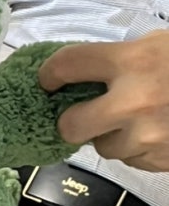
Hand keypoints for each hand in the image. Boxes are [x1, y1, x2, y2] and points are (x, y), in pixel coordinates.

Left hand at [39, 30, 168, 170]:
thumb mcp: (160, 45)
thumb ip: (122, 58)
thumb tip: (82, 72)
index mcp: (132, 62)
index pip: (67, 65)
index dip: (50, 74)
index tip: (47, 80)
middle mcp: (134, 102)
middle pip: (70, 125)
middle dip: (71, 120)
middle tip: (81, 112)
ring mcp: (147, 136)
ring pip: (103, 147)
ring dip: (112, 135)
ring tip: (138, 118)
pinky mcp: (160, 160)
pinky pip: (132, 160)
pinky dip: (138, 149)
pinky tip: (158, 131)